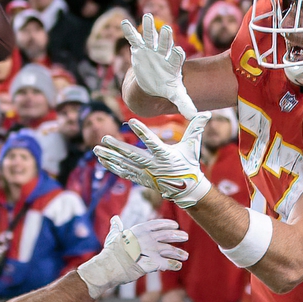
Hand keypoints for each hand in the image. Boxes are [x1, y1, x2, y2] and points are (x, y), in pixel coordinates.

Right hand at [76, 216, 189, 297]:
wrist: (109, 266)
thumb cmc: (110, 251)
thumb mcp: (114, 235)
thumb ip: (117, 227)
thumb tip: (115, 219)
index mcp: (139, 230)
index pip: (157, 224)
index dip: (167, 224)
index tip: (175, 225)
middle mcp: (148, 238)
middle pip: (167, 235)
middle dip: (177, 235)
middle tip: (185, 236)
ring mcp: (152, 250)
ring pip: (170, 250)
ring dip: (178, 252)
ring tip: (185, 256)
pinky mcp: (153, 263)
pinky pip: (167, 263)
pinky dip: (174, 264)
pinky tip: (178, 266)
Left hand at [94, 114, 211, 207]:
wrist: (186, 188)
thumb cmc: (189, 164)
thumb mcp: (193, 146)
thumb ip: (196, 128)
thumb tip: (206, 112)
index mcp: (165, 155)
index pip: (152, 141)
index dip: (142, 131)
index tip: (131, 121)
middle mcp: (153, 166)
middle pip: (132, 155)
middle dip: (117, 147)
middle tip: (104, 138)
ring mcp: (145, 174)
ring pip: (124, 165)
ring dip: (109, 157)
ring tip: (96, 149)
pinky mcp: (141, 179)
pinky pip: (124, 173)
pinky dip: (112, 167)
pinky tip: (102, 160)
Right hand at [120, 13, 197, 118]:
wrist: (151, 85)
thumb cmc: (165, 88)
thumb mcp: (175, 95)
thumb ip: (184, 103)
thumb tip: (196, 115)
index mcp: (172, 64)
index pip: (176, 58)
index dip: (176, 55)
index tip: (177, 52)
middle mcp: (163, 54)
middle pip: (165, 44)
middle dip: (165, 38)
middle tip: (167, 29)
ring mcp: (151, 50)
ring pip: (150, 37)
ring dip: (148, 28)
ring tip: (147, 17)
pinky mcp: (140, 49)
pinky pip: (134, 39)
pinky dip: (129, 32)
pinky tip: (124, 23)